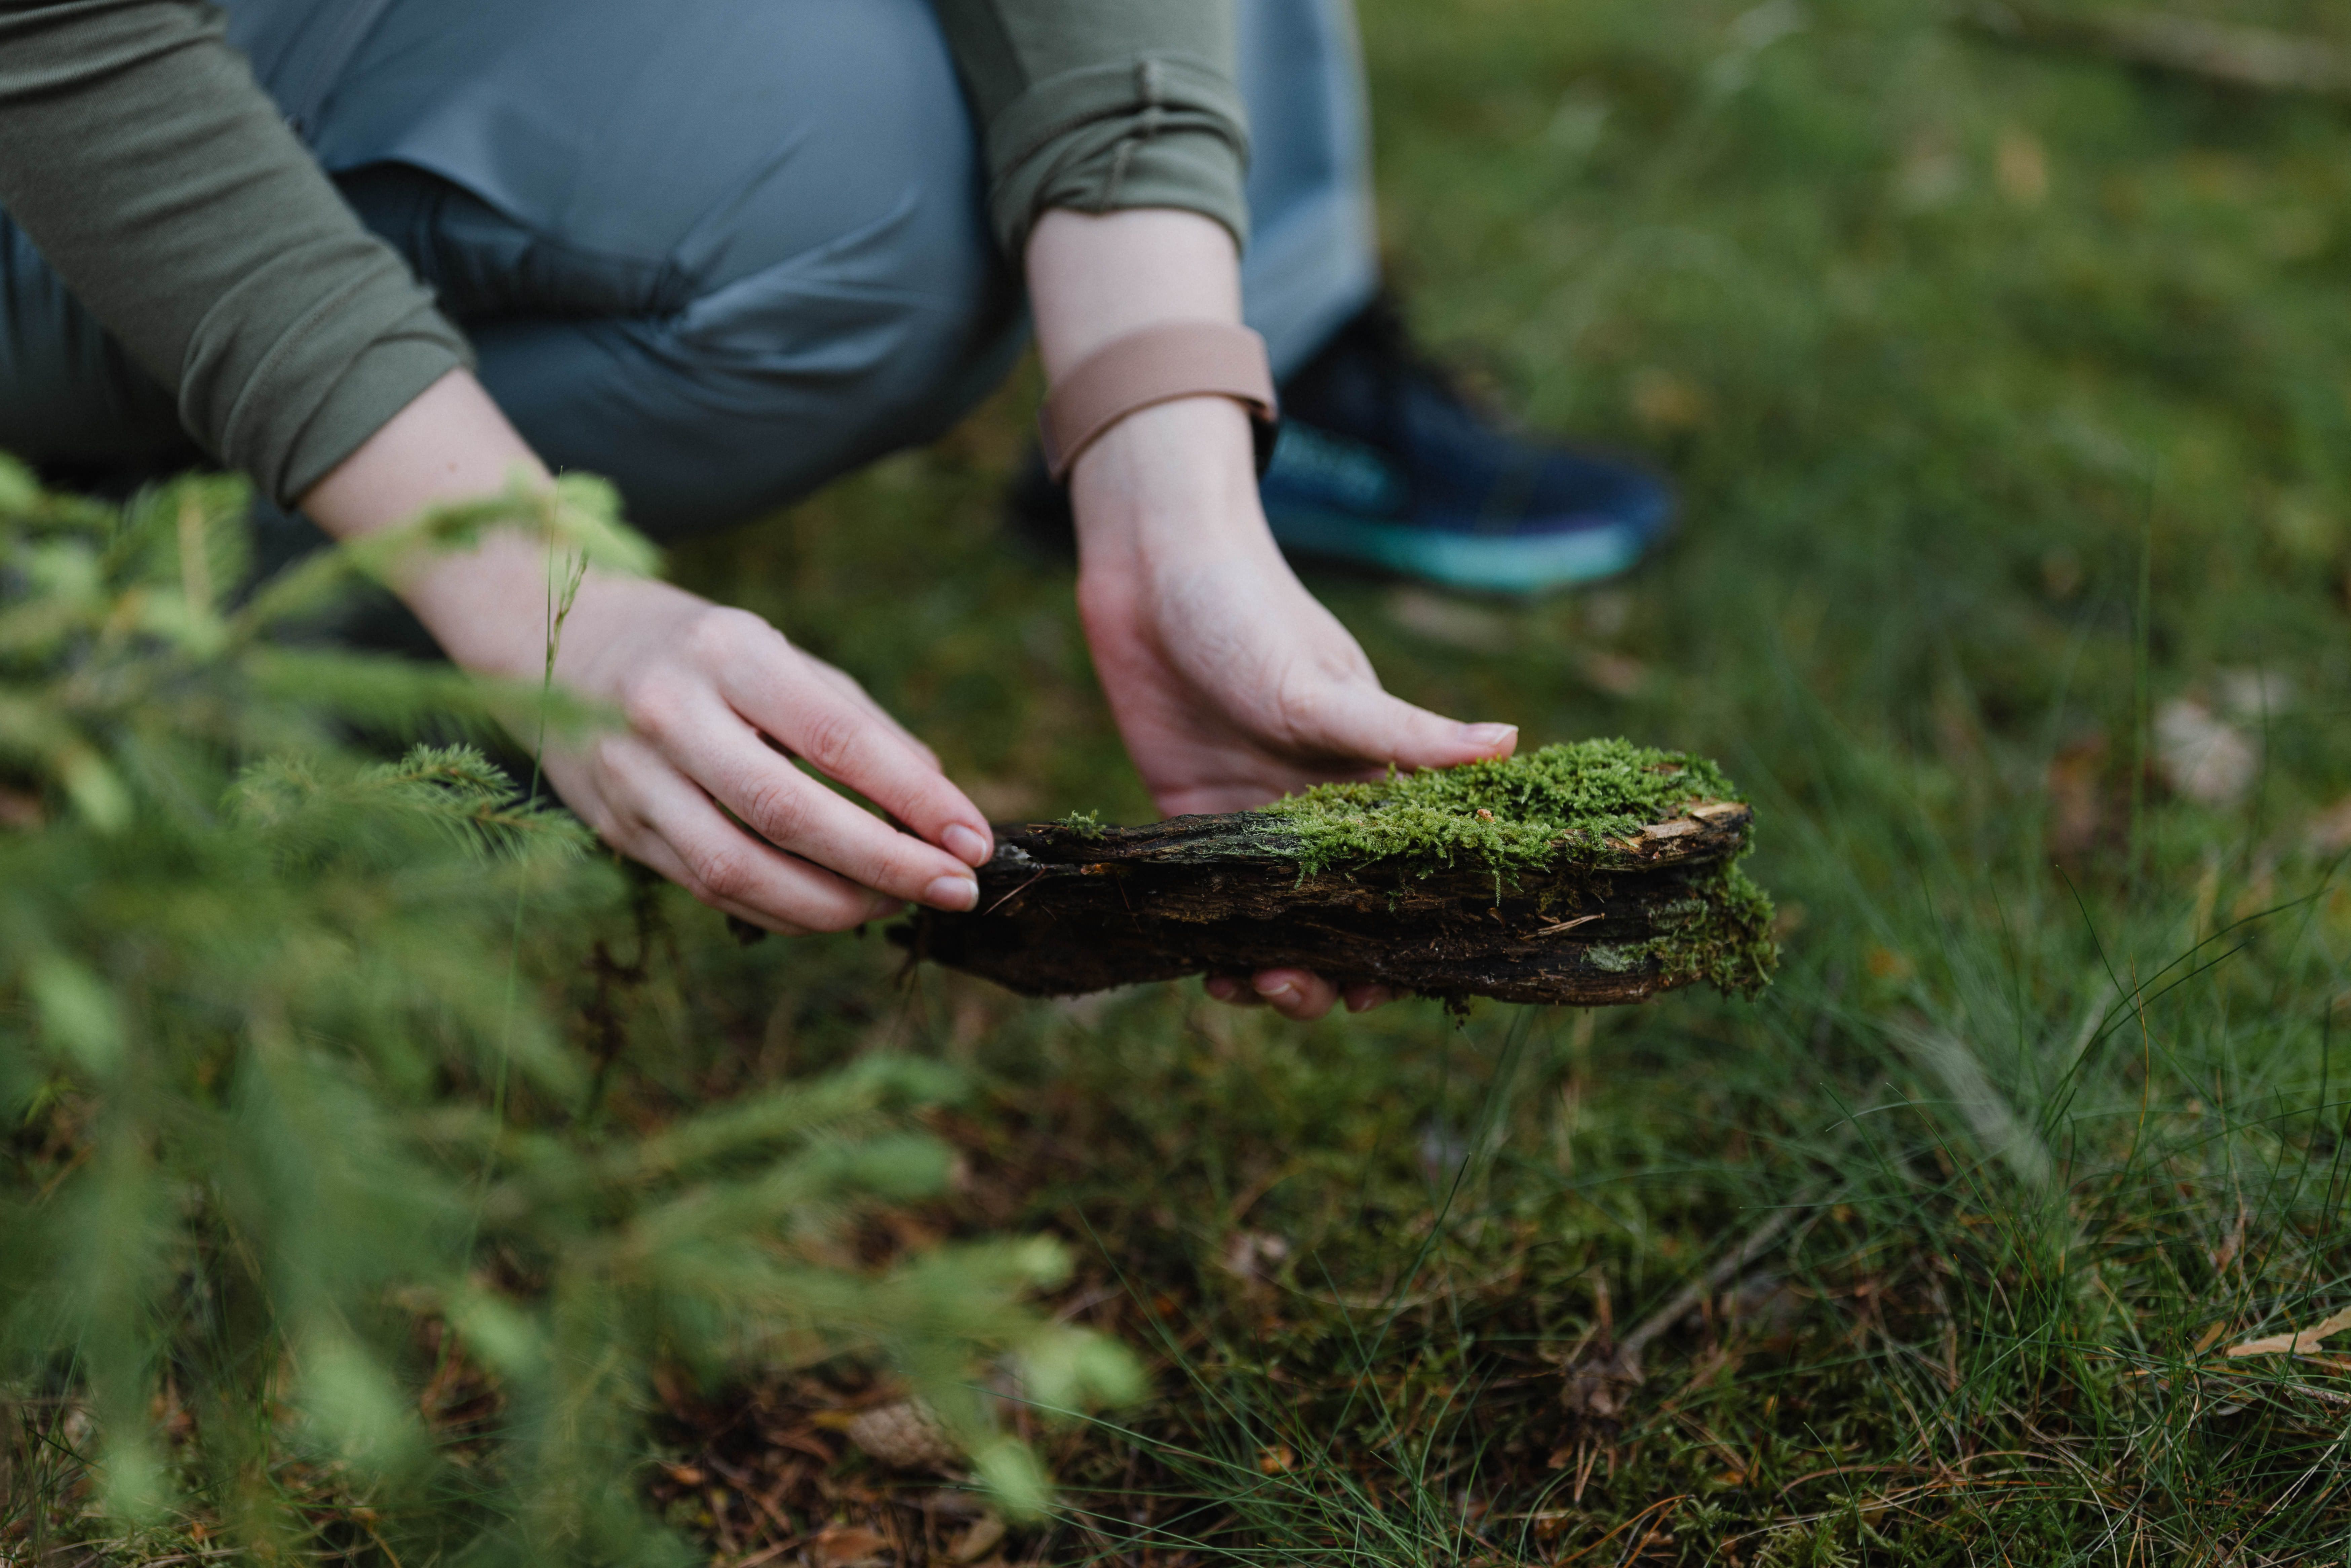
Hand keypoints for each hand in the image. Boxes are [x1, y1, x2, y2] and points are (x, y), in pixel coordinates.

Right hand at [534, 576, 992, 932]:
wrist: (552, 642)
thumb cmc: (700, 652)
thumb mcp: (782, 657)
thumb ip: (861, 724)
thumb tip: (940, 800)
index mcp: (728, 653)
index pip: (838, 738)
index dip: (915, 799)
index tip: (975, 840)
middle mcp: (671, 713)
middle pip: (791, 814)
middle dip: (886, 866)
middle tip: (955, 890)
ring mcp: (632, 776)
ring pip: (742, 870)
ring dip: (834, 906)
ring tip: (898, 906)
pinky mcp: (614, 826)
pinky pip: (710, 888)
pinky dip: (783, 910)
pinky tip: (834, 909)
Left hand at [1026, 209, 1516, 1022]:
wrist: (1155, 570)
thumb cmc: (1251, 612)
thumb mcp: (1322, 685)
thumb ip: (1405, 732)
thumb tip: (1511, 746)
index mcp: (1373, 783)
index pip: (1407, 881)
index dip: (1403, 941)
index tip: (1382, 987)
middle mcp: (1320, 814)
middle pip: (1342, 919)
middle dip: (1331, 971)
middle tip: (1301, 990)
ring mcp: (1255, 823)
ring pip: (1276, 924)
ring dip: (1270, 968)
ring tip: (1246, 988)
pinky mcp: (1191, 822)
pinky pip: (1208, 903)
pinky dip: (1209, 944)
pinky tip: (1200, 973)